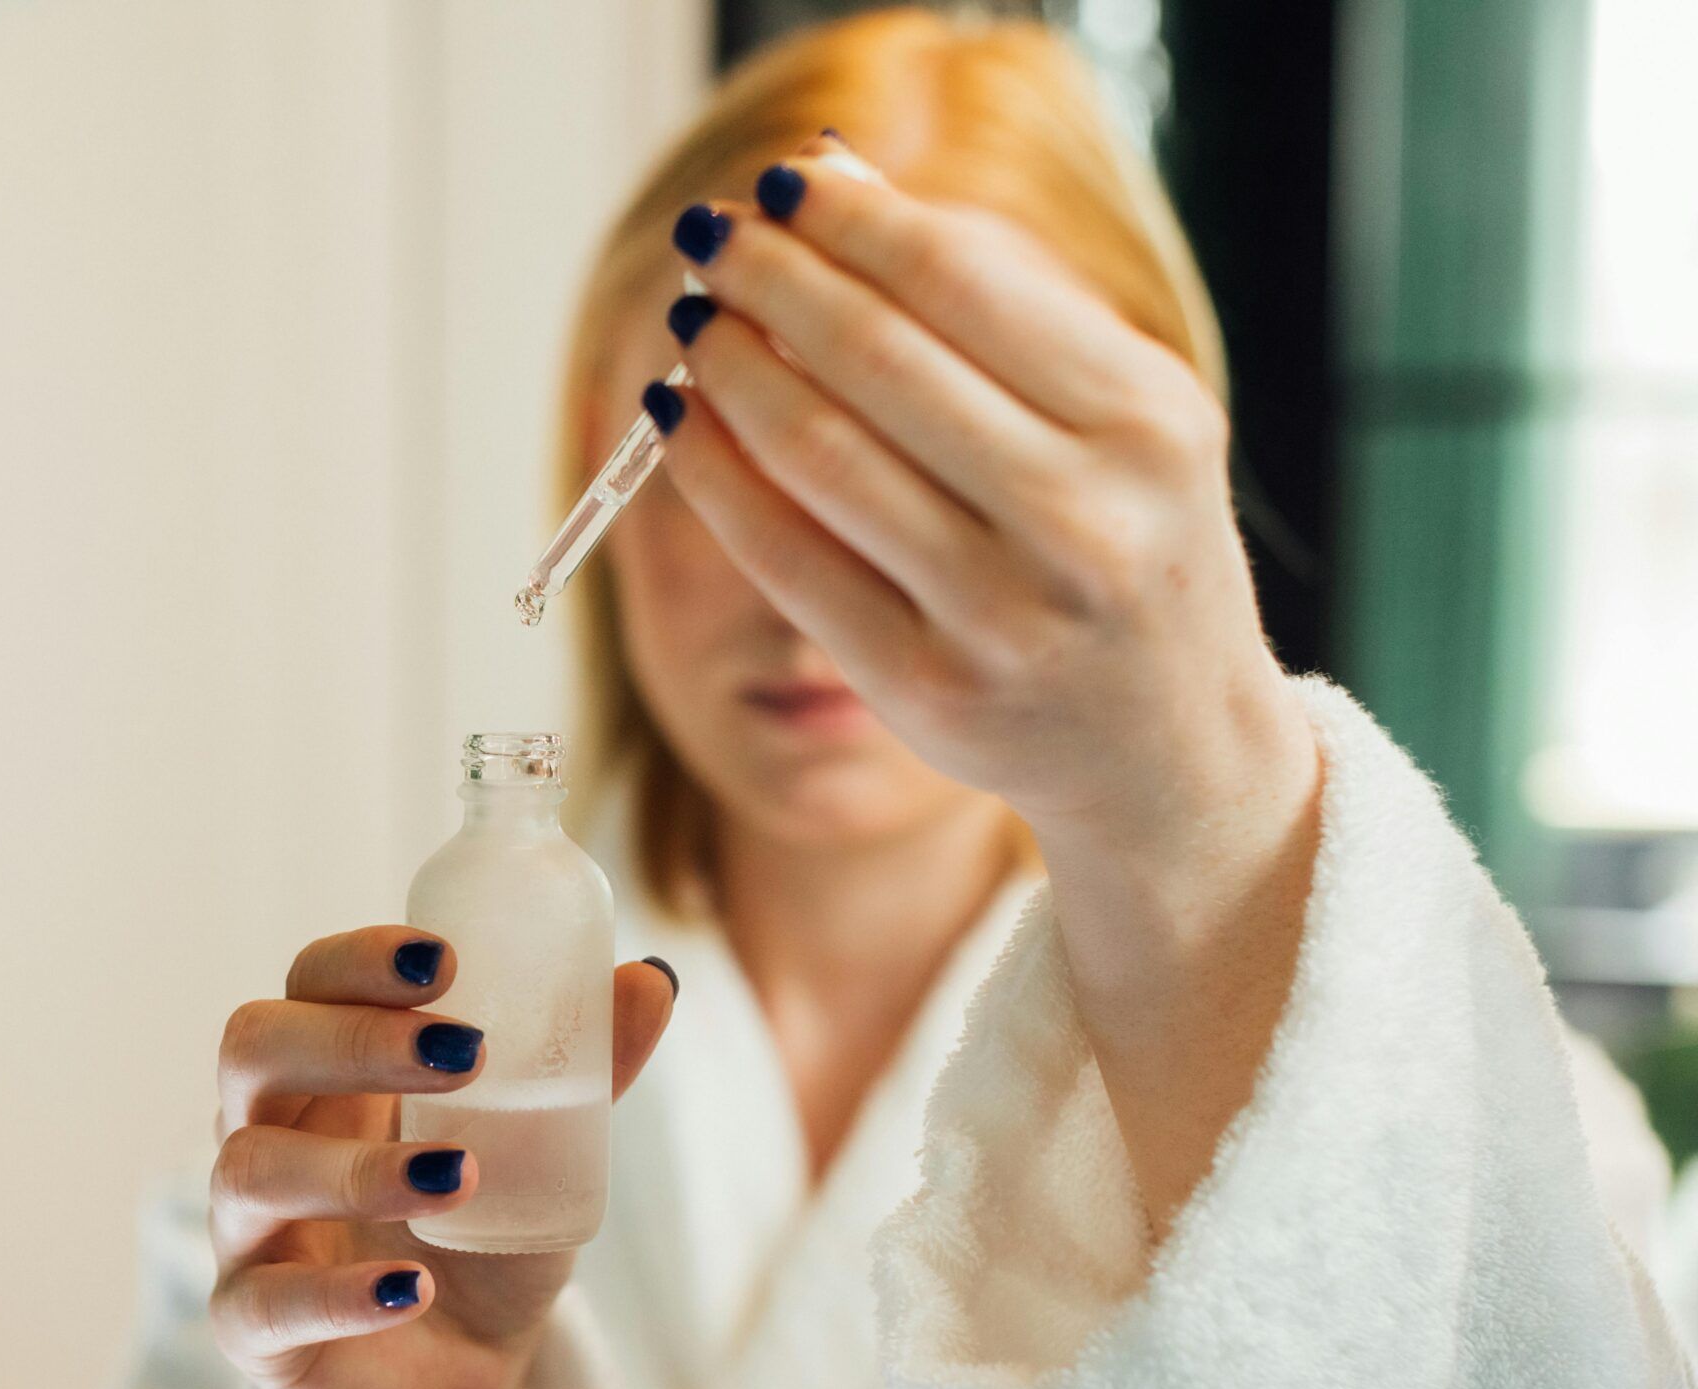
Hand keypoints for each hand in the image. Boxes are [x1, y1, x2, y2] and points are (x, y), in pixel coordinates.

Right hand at [211, 928, 674, 1388]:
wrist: (464, 1378)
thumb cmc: (485, 1236)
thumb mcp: (545, 1153)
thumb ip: (585, 1070)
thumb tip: (653, 979)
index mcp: (330, 1070)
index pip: (308, 982)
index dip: (359, 960)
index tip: (446, 960)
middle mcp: (271, 1132)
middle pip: (253, 1048)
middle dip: (351, 1038)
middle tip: (464, 1052)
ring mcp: (250, 1230)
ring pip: (248, 1170)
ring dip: (355, 1165)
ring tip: (456, 1176)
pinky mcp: (252, 1327)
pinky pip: (263, 1303)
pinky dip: (338, 1295)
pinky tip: (413, 1289)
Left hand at [654, 138, 1323, 1230]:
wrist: (1169, 747)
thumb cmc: (1131, 542)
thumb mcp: (1128, 417)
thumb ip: (1010, 301)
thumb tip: (842, 186)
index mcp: (1148, 424)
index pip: (963, 283)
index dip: (853, 222)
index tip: (787, 183)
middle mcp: (1084, 521)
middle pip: (880, 360)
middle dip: (774, 282)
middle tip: (713, 242)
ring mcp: (1001, 615)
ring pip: (822, 457)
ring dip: (733, 372)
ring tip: (693, 325)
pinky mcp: (924, 689)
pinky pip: (788, 559)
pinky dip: (715, 476)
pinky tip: (678, 422)